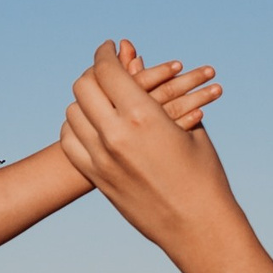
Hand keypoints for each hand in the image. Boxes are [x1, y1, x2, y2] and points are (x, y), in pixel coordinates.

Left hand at [60, 41, 240, 253]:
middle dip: (93, 73)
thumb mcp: (189, 126)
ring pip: (72, 114)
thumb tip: (140, 63)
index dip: (105, 53)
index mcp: (143, 116)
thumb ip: (159, 93)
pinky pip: (70, 142)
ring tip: (98, 96)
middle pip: (83, 87)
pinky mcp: (96, 179)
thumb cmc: (203, 174)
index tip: (109, 47)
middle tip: (104, 70)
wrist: (197, 226)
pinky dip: (75, 127)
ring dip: (83, 100)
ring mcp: (101, 159)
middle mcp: (116, 135)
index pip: (108, 70)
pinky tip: (90, 124)